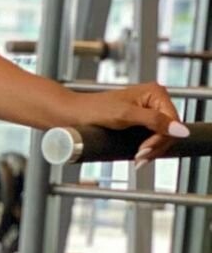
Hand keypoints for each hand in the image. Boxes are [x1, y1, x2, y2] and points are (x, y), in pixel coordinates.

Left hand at [74, 80, 189, 163]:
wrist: (73, 115)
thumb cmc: (93, 110)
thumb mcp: (126, 116)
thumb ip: (153, 121)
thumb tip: (179, 130)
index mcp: (155, 92)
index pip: (172, 121)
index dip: (161, 139)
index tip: (144, 150)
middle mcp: (154, 100)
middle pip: (169, 130)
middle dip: (156, 147)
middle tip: (139, 159)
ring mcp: (148, 111)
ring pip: (161, 136)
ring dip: (151, 150)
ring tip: (137, 159)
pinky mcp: (140, 122)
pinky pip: (152, 137)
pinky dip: (147, 148)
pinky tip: (139, 155)